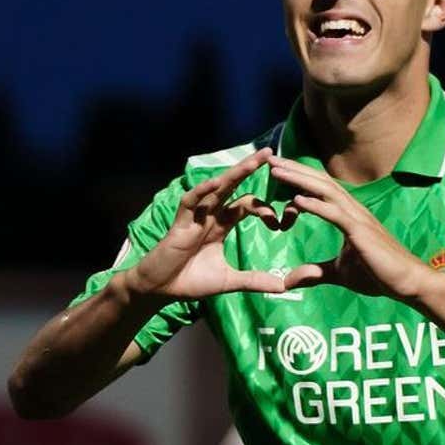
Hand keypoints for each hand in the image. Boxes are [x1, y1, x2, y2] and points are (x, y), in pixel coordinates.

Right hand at [126, 147, 294, 301]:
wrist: (161, 291)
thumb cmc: (191, 281)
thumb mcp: (229, 281)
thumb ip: (254, 280)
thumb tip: (283, 287)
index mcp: (222, 224)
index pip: (247, 205)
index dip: (264, 210)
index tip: (280, 224)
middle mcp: (210, 215)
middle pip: (233, 186)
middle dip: (250, 169)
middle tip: (270, 153)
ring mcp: (195, 217)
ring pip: (216, 188)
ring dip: (234, 174)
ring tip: (253, 162)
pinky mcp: (180, 224)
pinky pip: (190, 202)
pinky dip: (202, 192)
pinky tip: (216, 182)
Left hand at [266, 155, 436, 299]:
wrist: (408, 283)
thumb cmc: (379, 275)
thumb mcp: (339, 273)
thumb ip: (314, 273)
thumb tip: (287, 281)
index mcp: (348, 215)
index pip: (320, 189)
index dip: (298, 181)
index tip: (276, 176)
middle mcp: (353, 210)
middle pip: (320, 182)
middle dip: (294, 169)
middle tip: (269, 158)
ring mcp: (358, 219)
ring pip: (326, 191)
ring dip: (300, 179)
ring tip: (277, 171)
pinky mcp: (361, 232)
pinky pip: (335, 214)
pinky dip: (316, 205)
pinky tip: (297, 200)